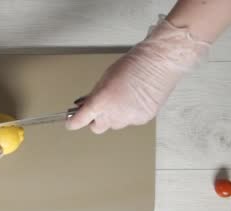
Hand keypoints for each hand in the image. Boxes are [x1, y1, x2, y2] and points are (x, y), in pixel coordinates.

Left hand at [67, 17, 209, 133]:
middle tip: (100, 108)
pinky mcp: (142, 119)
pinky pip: (130, 121)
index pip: (80, 120)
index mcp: (101, 102)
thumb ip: (95, 95)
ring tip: (123, 99)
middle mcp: (114, 114)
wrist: (159, 62)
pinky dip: (130, 113)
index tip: (70, 123)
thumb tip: (86, 104)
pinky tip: (135, 100)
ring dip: (114, 116)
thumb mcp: (105, 77)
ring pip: (115, 124)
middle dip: (96, 119)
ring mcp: (129, 118)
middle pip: (97, 127)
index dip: (73, 123)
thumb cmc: (134, 64)